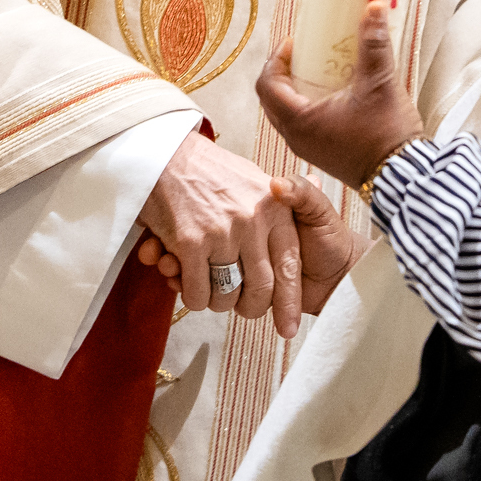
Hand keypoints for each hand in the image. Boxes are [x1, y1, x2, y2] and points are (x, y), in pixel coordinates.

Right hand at [139, 131, 299, 335]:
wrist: (163, 151)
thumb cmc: (208, 168)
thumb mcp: (255, 175)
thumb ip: (285, 190)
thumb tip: (317, 182)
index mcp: (273, 208)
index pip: (289, 266)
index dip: (289, 303)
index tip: (288, 329)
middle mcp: (252, 221)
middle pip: (260, 288)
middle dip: (250, 308)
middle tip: (241, 309)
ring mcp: (220, 232)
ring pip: (227, 294)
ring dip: (218, 302)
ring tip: (211, 290)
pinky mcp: (190, 241)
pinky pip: (197, 291)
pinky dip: (193, 297)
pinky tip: (188, 285)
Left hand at [255, 2, 426, 188]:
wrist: (404, 176)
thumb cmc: (386, 135)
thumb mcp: (379, 83)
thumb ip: (374, 44)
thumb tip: (373, 6)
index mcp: (299, 121)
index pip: (266, 83)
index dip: (277, 58)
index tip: (296, 43)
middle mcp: (297, 138)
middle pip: (271, 98)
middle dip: (283, 72)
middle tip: (304, 53)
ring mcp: (309, 149)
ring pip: (286, 113)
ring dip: (295, 90)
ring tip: (319, 70)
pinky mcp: (323, 154)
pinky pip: (302, 125)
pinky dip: (307, 105)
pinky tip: (332, 93)